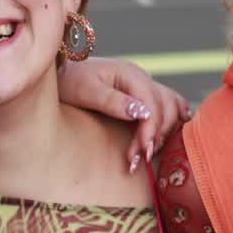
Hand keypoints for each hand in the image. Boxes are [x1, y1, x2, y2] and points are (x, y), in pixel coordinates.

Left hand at [58, 57, 191, 171]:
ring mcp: (144, 87)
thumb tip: (141, 113)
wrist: (61, 76)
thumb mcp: (86, 91)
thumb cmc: (70, 82)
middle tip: (137, 159)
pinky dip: (171, 121)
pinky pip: (168, 107)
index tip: (143, 151)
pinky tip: (168, 137)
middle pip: (166, 107)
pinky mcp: (142, 97)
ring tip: (145, 153)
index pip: (152, 103)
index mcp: (130, 73)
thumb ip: (113, 101)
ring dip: (163, 132)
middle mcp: (142, 78)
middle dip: (155, 135)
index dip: (151, 129)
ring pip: (171, 107)